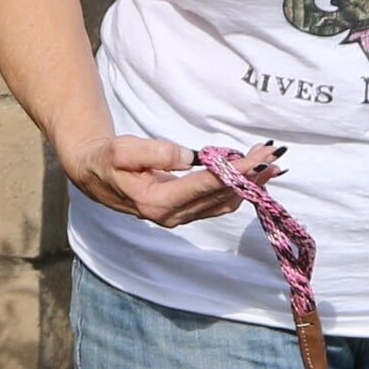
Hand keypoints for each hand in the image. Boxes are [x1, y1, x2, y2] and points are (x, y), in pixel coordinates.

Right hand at [66, 134, 279, 226]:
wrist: (95, 175)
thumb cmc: (108, 160)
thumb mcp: (123, 151)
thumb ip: (156, 153)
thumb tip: (190, 157)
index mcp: (157, 202)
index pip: (204, 185)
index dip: (234, 172)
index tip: (257, 160)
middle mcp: (173, 215)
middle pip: (221, 194)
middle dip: (250, 174)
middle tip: (273, 153)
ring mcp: (182, 216)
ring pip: (225, 201)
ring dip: (250, 182)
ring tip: (271, 159)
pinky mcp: (187, 211)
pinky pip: (220, 201)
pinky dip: (240, 187)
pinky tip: (254, 173)